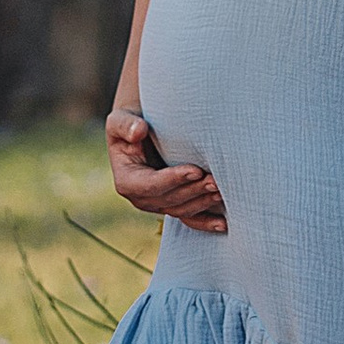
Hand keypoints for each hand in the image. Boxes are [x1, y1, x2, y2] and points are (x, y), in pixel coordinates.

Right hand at [106, 112, 228, 230]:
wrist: (141, 133)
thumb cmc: (130, 124)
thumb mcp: (119, 120)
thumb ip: (125, 124)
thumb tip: (138, 131)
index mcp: (127, 182)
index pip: (151, 185)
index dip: (173, 180)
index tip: (196, 171)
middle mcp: (141, 199)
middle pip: (170, 200)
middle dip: (194, 191)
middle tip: (216, 180)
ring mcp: (158, 205)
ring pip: (183, 210)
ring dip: (203, 202)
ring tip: (223, 190)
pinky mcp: (173, 206)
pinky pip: (190, 219)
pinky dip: (206, 222)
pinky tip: (224, 223)